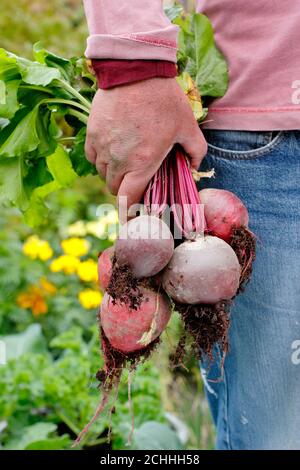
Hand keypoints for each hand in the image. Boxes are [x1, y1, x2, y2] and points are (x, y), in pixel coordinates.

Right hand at [85, 77, 206, 217]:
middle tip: (137, 180)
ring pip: (103, 174)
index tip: (132, 217)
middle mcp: (119, 160)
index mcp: (143, 163)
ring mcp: (102, 147)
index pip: (128, 201)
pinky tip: (112, 149)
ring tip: (126, 161)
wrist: (135, 69)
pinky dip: (101, 160)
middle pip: (115, 189)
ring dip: (113, 174)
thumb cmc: (164, 99)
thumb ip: (196, 151)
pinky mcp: (91, 134)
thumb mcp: (187, 125)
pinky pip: (92, 157)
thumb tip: (195, 166)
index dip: (129, 213)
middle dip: (125, 190)